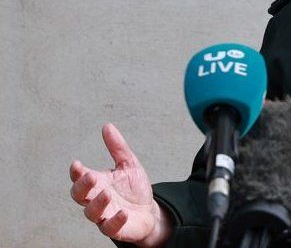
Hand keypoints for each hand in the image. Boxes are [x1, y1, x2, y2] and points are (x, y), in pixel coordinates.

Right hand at [69, 124, 171, 246]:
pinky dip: (115, 220)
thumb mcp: (129, 164)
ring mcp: (104, 215)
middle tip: (91, 176)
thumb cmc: (134, 189)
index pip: (79, 178)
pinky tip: (123, 212)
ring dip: (98, 203)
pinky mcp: (115, 229)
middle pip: (79, 195)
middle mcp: (96, 199)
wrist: (149, 212)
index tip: (77, 164)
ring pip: (91, 212)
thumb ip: (117, 147)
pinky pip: (110, 227)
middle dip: (82, 186)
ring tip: (107, 194)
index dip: (76, 172)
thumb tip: (107, 126)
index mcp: (97, 183)